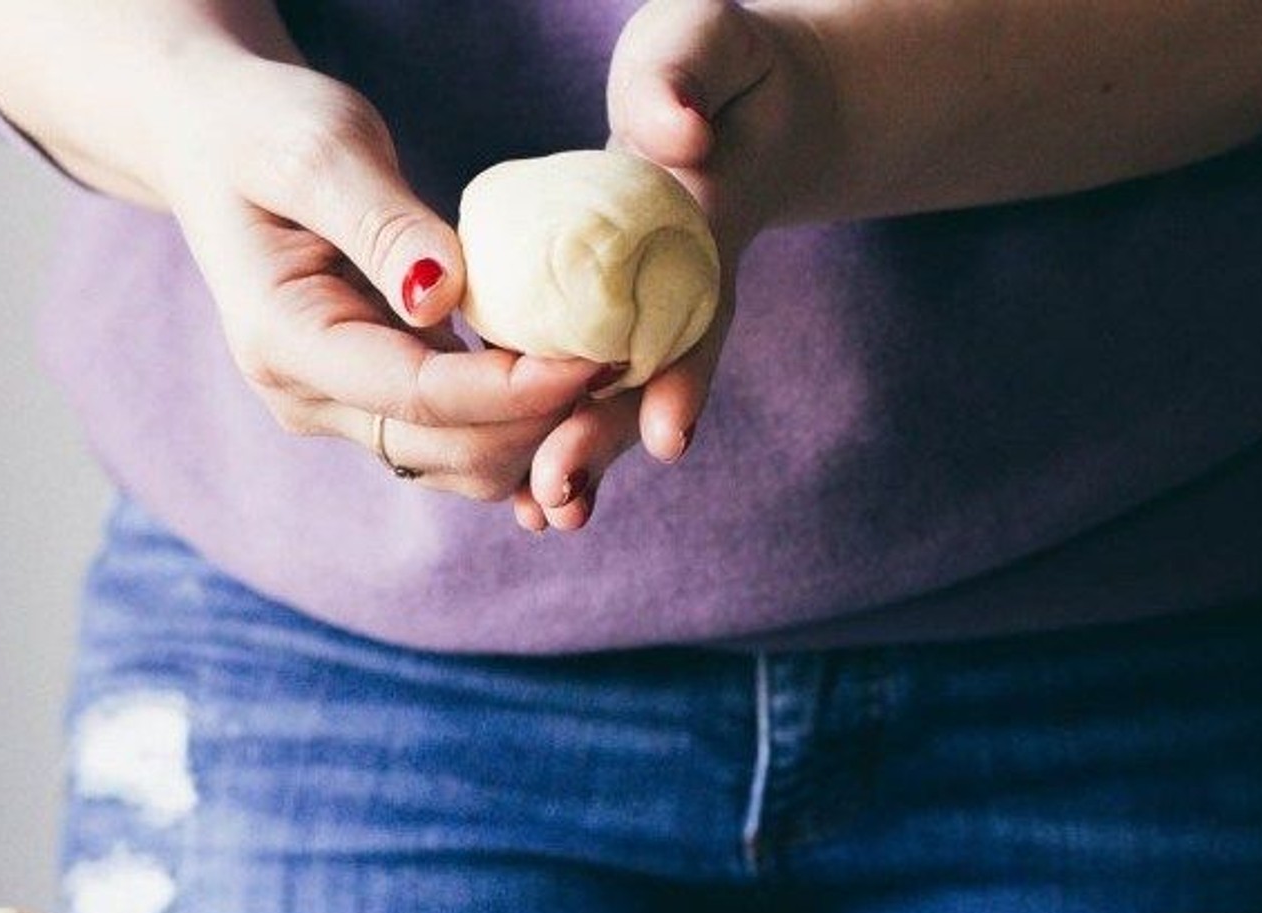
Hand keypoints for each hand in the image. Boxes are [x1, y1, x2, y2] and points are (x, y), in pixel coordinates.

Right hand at [166, 53, 610, 499]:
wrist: (217, 146)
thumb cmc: (263, 129)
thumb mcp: (318, 147)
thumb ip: (379, 223)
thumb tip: (441, 296)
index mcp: (283, 342)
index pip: (416, 398)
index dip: (513, 392)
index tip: (595, 359)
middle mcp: (305, 399)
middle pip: (445, 452)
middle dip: (538, 422)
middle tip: (619, 362)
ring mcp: (337, 411)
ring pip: (457, 464)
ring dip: (535, 436)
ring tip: (601, 373)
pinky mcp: (371, 404)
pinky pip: (457, 440)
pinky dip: (517, 423)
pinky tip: (568, 381)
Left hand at [512, 0, 833, 531]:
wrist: (736, 110)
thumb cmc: (713, 63)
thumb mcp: (702, 43)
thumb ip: (688, 77)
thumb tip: (675, 134)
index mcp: (700, 234)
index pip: (695, 315)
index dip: (683, 374)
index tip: (666, 437)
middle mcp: (676, 294)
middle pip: (644, 380)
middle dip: (603, 441)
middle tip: (558, 500)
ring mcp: (645, 317)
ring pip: (610, 399)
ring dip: (580, 458)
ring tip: (540, 515)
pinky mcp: (606, 324)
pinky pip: (580, 385)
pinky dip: (556, 434)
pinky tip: (524, 492)